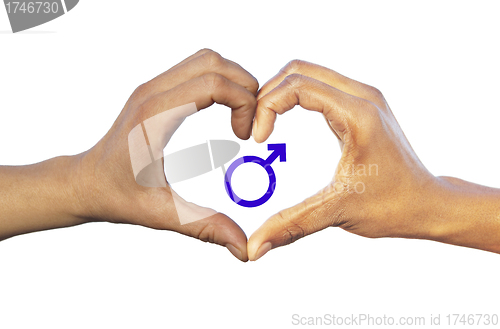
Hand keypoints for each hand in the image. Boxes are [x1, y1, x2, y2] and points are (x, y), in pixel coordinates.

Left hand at [74, 49, 258, 260]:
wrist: (85, 182)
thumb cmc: (117, 196)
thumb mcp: (162, 214)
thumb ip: (205, 227)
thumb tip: (244, 248)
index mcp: (155, 117)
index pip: (213, 83)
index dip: (243, 103)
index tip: (246, 135)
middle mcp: (153, 92)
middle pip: (213, 62)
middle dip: (244, 86)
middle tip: (250, 124)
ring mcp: (153, 87)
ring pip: (206, 59)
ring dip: (233, 80)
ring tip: (241, 116)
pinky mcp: (156, 90)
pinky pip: (196, 68)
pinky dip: (220, 81)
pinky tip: (224, 110)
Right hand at [247, 60, 499, 259]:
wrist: (428, 203)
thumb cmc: (393, 206)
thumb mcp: (337, 211)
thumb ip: (292, 224)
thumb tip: (254, 247)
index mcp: (357, 114)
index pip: (298, 86)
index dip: (267, 106)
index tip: (258, 137)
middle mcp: (362, 96)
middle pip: (299, 70)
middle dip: (268, 93)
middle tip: (254, 126)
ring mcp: (364, 97)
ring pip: (309, 73)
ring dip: (281, 92)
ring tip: (265, 122)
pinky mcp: (362, 105)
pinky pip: (320, 85)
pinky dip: (296, 96)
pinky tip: (285, 119)